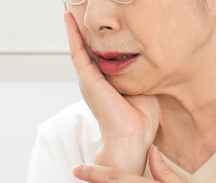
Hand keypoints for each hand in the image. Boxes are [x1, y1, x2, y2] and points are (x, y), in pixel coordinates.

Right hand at [64, 11, 159, 174]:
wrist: (133, 136)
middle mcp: (95, 79)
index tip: (100, 21)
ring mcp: (89, 79)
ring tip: (69, 6)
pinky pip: (76, 50)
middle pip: (87, 46)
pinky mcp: (87, 79)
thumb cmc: (141, 120)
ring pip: (79, 45)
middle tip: (79, 6)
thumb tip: (147, 57)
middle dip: (83, 26)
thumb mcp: (144, 88)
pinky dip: (72, 33)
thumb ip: (140, 72)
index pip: (102, 53)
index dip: (99, 37)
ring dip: (74, 25)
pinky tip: (68, 17)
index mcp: (108, 82)